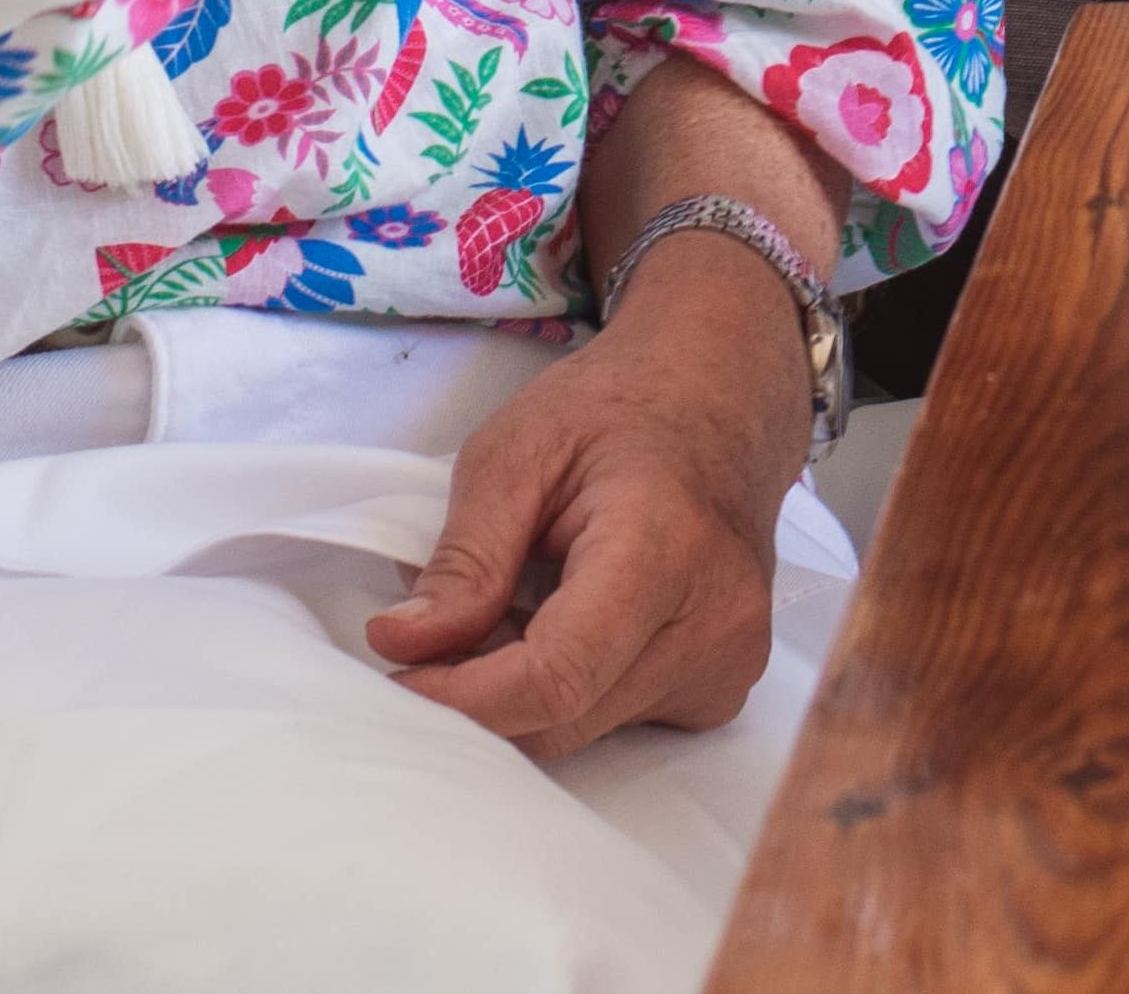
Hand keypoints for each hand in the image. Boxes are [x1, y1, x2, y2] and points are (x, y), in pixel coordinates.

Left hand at [363, 244, 811, 755]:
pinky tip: (570, 621)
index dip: (461, 698)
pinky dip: (568, 691)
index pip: (556, 678)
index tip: (399, 675)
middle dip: (481, 693)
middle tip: (442, 630)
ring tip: (519, 603)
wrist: (720, 396)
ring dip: (522, 691)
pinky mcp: (722, 687)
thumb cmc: (621, 409)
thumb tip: (402, 646)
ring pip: (580, 733)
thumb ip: (465, 555)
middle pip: (560, 719)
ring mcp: (728, 661)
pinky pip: (614, 725)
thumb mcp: (520, 448)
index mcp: (665, 546)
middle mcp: (714, 620)